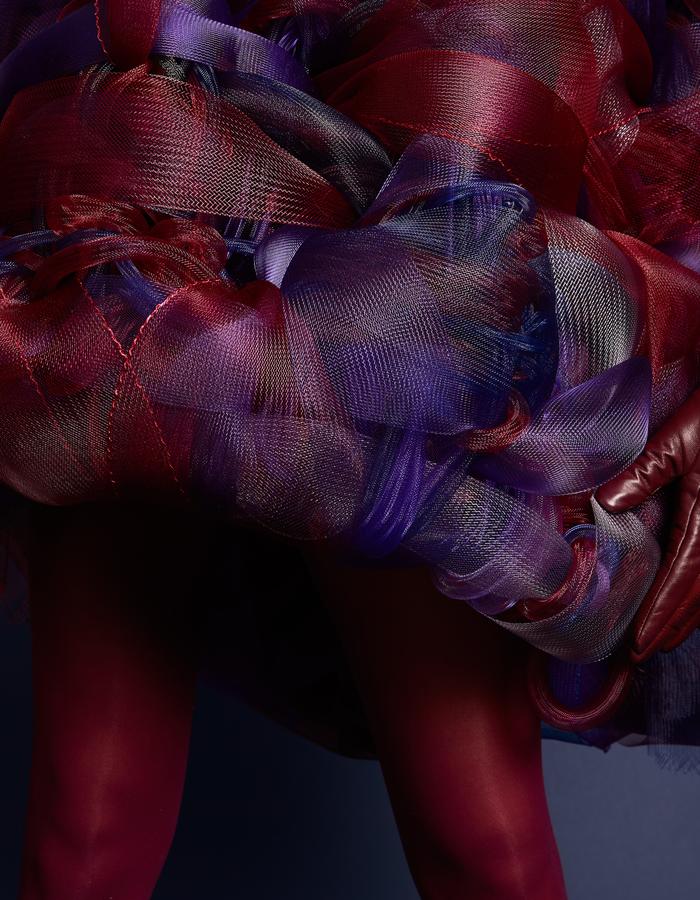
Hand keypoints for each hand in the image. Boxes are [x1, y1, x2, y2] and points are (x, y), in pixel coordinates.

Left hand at [596, 388, 699, 660]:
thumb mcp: (683, 435)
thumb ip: (647, 469)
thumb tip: (609, 502)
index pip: (684, 578)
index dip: (662, 614)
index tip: (641, 643)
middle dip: (672, 626)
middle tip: (642, 654)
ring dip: (689, 615)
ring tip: (663, 639)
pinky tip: (688, 601)